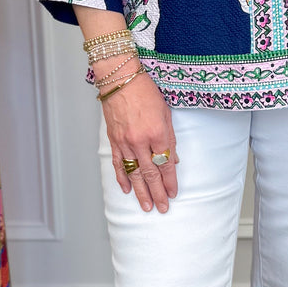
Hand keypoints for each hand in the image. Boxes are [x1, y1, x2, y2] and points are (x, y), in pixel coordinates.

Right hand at [102, 71, 178, 211]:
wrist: (120, 79)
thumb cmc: (145, 91)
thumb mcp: (166, 112)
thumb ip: (169, 138)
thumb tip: (172, 160)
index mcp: (157, 132)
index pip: (166, 164)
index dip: (170, 181)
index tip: (173, 194)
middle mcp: (140, 140)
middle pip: (150, 173)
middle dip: (157, 193)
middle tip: (162, 208)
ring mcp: (125, 142)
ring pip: (134, 173)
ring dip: (141, 191)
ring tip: (146, 206)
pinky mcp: (113, 140)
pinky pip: (118, 164)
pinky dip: (122, 178)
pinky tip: (127, 190)